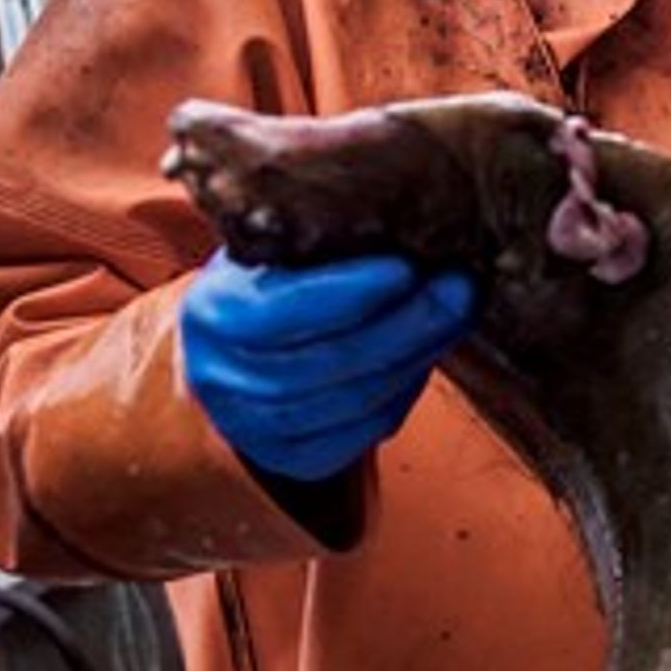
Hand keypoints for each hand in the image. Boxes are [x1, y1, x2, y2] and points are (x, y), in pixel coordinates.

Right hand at [180, 249, 477, 481]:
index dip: (349, 292)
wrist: (231, 349)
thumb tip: (398, 213)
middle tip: (460, 287)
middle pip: (329, 361)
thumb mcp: (272, 246)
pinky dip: (402, 394)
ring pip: (353, 401)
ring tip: (456, 313)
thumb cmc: (267, 279)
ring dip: (416, 357)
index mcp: (211, 314)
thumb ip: (313, 234)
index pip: (282, 310)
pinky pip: (363, 432)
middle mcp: (223, 380)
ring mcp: (254, 428)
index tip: (406, 266)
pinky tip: (425, 355)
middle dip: (406, 324)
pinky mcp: (291, 458)